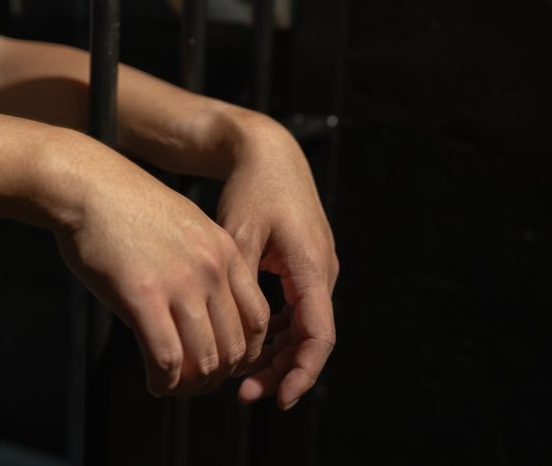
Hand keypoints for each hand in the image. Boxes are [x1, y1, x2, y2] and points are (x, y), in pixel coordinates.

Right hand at [52, 149, 269, 395]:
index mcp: (226, 252)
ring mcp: (180, 283)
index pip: (257, 319)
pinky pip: (167, 359)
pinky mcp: (143, 296)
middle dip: (217, 376)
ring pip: (204, 360)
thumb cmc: (127, 209)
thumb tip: (203, 317)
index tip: (221, 363)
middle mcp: (211, 269)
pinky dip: (163, 381)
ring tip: (171, 386)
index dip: (243, 353)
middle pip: (235, 347)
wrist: (87, 185)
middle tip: (194, 384)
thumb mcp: (185, 229)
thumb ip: (203, 269)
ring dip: (189, 386)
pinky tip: (153, 382)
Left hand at [216, 117, 337, 409]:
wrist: (267, 152)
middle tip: (244, 394)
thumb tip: (231, 335)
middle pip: (309, 339)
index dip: (301, 373)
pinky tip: (247, 346)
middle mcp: (320, 272)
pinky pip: (294, 310)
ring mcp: (313, 270)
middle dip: (281, 371)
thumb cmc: (254, 187)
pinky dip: (274, 332)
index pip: (318, 335)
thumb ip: (240, 284)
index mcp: (311, 266)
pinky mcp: (301, 266)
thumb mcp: (239, 235)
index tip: (280, 399)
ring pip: (301, 327)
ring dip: (277, 355)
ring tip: (241, 379)